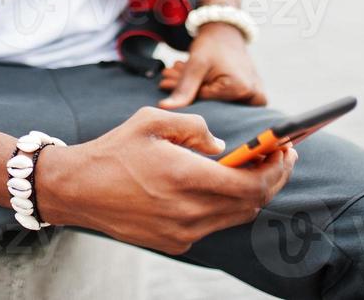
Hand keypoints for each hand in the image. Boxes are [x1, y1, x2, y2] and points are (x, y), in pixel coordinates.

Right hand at [37, 106, 295, 254]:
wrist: (78, 190)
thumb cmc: (115, 151)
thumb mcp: (152, 120)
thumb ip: (195, 128)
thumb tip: (223, 146)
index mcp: (184, 176)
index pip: (250, 183)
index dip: (275, 168)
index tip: (286, 149)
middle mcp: (187, 210)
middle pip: (251, 203)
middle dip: (272, 179)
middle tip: (280, 157)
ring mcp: (181, 232)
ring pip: (235, 216)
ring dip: (251, 194)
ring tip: (255, 169)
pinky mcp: (174, 242)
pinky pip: (213, 225)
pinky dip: (226, 206)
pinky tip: (222, 186)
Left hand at [157, 22, 266, 107]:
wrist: (225, 31)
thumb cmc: (213, 44)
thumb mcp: (196, 63)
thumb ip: (183, 88)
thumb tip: (164, 108)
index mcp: (241, 89)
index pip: (205, 102)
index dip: (183, 93)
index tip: (165, 82)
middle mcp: (253, 95)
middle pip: (212, 103)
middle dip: (187, 90)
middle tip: (170, 75)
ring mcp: (254, 95)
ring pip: (216, 101)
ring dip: (195, 90)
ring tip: (180, 72)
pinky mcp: (251, 94)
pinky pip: (225, 99)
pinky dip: (207, 90)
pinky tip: (194, 77)